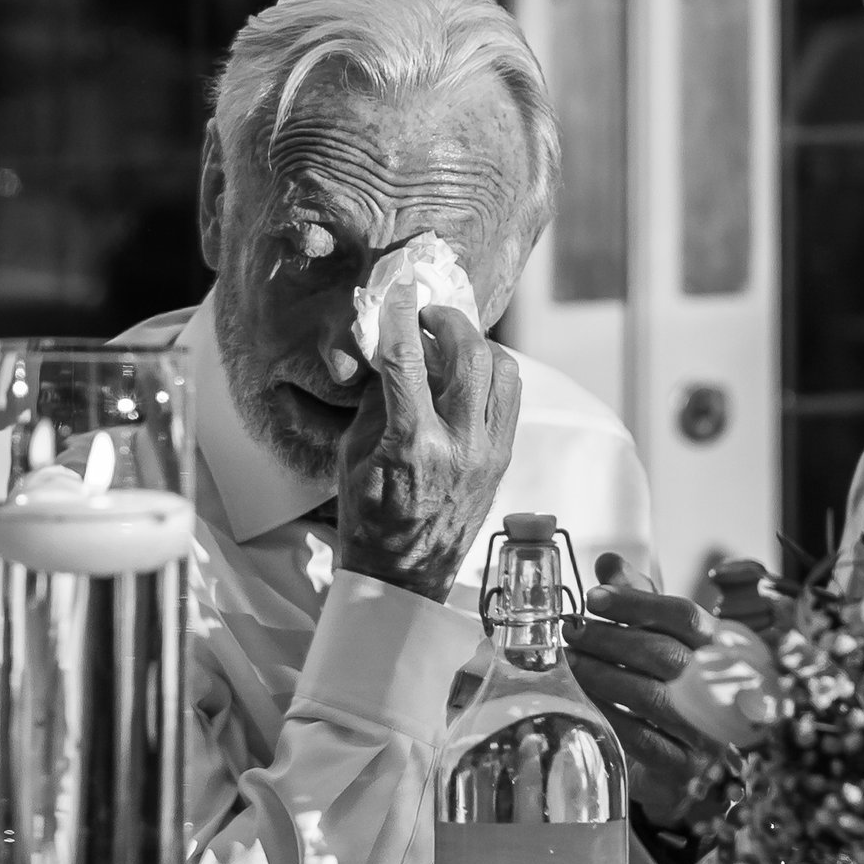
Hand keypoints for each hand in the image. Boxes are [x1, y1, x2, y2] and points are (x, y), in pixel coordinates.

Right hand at [336, 300, 520, 598]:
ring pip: (503, 370)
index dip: (401, 315)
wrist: (405, 574)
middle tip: (427, 315)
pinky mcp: (504, 457)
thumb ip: (376, 399)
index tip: (398, 288)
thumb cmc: (368, 516)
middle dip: (448, 321)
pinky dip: (491, 373)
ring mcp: (490, 452)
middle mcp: (461, 444)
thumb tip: (391, 349)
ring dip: (477, 345)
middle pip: (470, 355)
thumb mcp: (353, 454)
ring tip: (450, 343)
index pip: (409, 360)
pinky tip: (467, 375)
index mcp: (414, 445)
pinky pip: (510, 397)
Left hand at [569, 556, 725, 826]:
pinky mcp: (685, 765)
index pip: (682, 615)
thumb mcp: (658, 637)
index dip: (636, 602)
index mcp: (719, 646)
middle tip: (571, 630)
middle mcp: (719, 686)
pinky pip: (640, 738)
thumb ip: (638, 599)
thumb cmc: (669, 685)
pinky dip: (607, 716)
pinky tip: (582, 701)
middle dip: (609, 639)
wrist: (683, 760)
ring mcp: (705, 729)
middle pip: (663, 653)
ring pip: (649, 696)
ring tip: (569, 662)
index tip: (593, 596)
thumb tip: (607, 562)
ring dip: (601, 676)